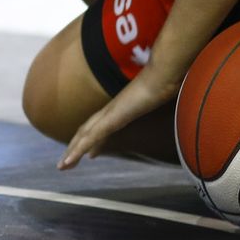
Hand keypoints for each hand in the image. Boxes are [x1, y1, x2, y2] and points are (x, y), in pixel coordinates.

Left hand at [58, 64, 182, 169]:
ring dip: (72, 151)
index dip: (94, 134)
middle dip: (77, 144)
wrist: (165, 73)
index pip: (104, 121)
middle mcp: (113, 108)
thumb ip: (165, 100)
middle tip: (68, 160)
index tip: (91, 150)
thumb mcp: (166, 95)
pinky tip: (68, 162)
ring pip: (85, 135)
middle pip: (89, 128)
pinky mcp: (111, 119)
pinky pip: (90, 138)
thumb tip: (177, 101)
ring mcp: (110, 113)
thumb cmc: (168, 81)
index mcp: (124, 104)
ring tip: (63, 166)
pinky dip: (77, 151)